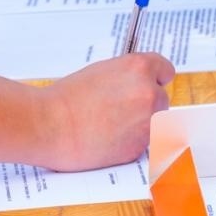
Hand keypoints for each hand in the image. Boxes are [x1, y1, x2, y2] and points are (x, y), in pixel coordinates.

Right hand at [37, 53, 175, 170]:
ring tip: (111, 125)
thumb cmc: (67, 98)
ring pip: (155, 123)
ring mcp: (147, 122)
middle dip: (146, 104)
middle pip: (161, 99)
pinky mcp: (140, 148)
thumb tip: (138, 85)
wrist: (50, 126)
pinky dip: (130, 142)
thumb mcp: (101, 72)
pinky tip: (108, 138)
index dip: (155, 78)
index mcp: (139, 68)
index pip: (165, 70)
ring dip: (140, 124)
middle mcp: (149, 93)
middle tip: (120, 109)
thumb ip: (127, 77)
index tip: (152, 83)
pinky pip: (143, 143)